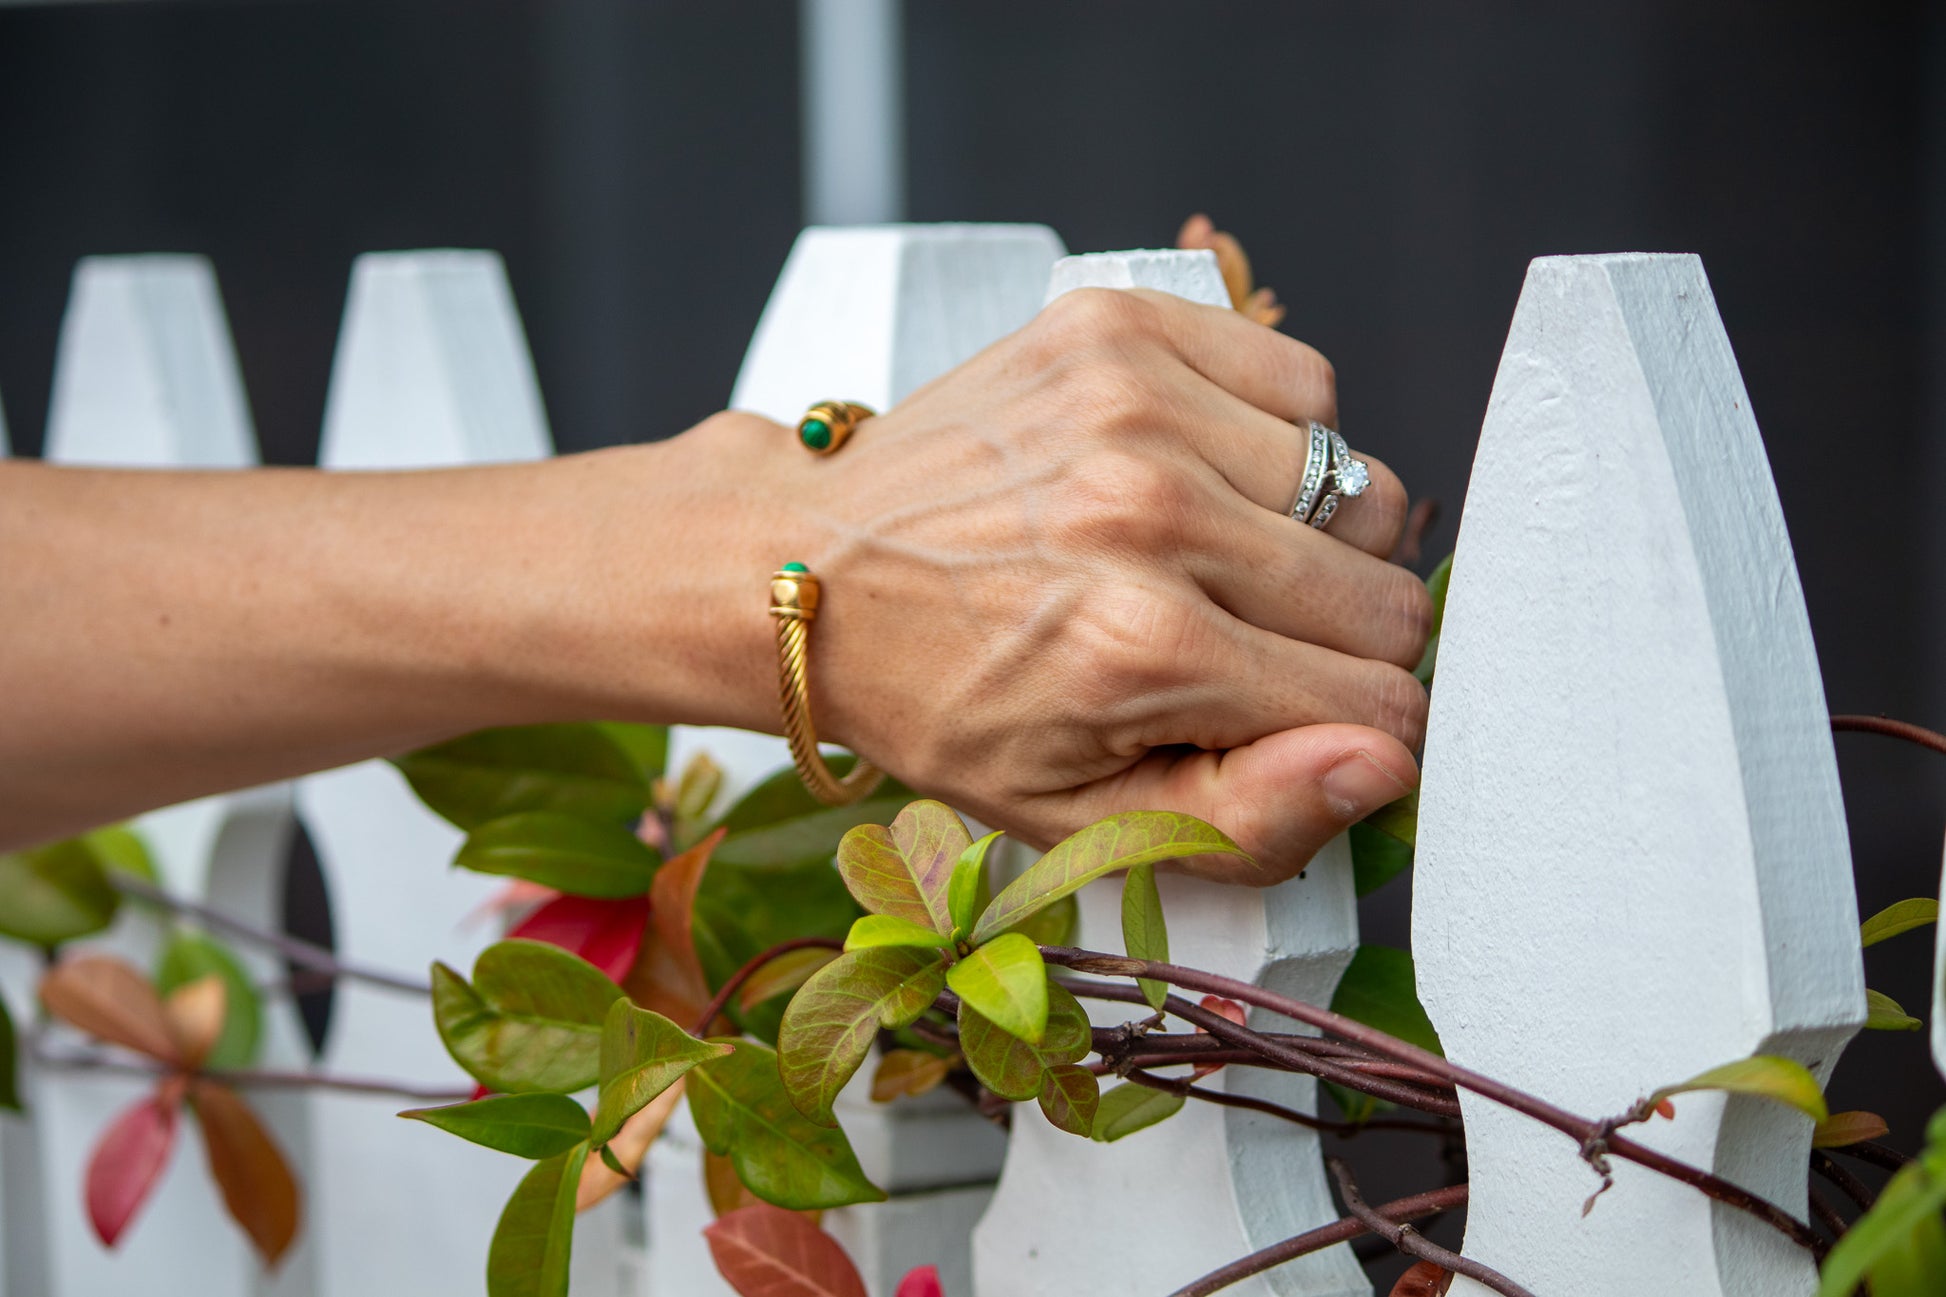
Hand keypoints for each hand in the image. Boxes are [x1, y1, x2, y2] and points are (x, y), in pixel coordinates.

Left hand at [657, 288, 1428, 882]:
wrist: (814, 564)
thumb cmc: (941, 697)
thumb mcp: (1076, 813)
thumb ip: (1247, 816)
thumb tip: (1386, 763)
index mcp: (1143, 650)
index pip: (1381, 704)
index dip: (1353, 730)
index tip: (1292, 721)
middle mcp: (1151, 514)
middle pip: (1385, 598)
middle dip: (1336, 645)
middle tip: (1238, 644)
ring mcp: (1138, 406)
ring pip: (1362, 490)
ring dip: (1309, 539)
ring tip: (1209, 557)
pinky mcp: (1124, 328)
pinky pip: (1304, 383)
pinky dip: (1276, 436)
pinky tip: (1200, 475)